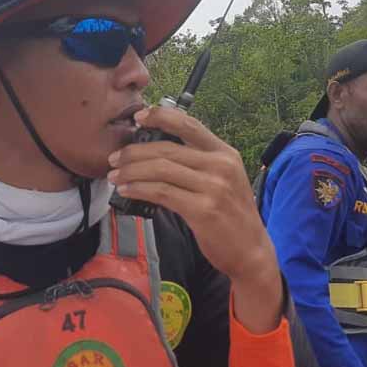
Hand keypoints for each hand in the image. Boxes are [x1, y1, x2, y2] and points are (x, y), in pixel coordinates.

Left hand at [107, 106, 281, 330]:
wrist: (251, 251)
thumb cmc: (231, 215)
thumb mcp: (224, 179)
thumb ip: (198, 163)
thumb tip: (157, 151)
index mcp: (225, 153)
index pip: (189, 124)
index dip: (160, 116)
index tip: (138, 116)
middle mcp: (221, 166)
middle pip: (167, 148)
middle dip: (134, 151)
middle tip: (114, 158)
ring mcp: (213, 187)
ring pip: (160, 170)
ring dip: (131, 171)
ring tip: (115, 176)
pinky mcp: (203, 210)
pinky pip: (162, 192)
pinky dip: (139, 189)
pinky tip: (127, 190)